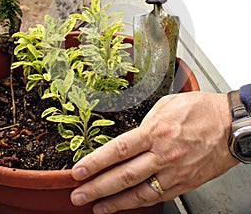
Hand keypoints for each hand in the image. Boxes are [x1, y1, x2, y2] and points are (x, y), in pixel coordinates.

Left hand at [70, 92, 237, 212]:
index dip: (96, 162)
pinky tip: (126, 206)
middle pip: (123, 175)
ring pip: (139, 192)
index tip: (79, 170)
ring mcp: (174, 172)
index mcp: (156, 131)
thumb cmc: (202, 110)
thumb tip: (134, 135)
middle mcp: (163, 154)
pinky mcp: (184, 183)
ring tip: (96, 207)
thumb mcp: (168, 104)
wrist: (231, 124)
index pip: (118, 149)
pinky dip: (139, 203)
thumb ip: (147, 121)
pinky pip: (157, 196)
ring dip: (114, 202)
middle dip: (97, 187)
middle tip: (78, 194)